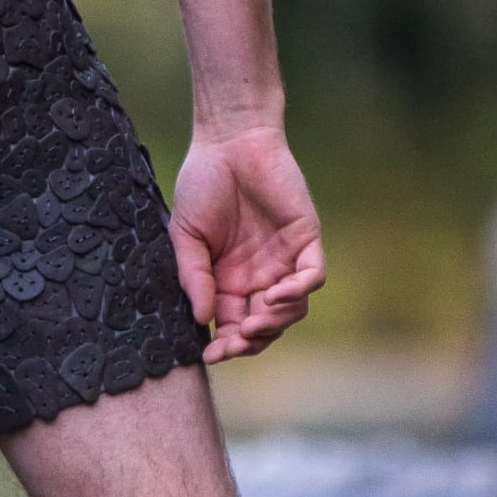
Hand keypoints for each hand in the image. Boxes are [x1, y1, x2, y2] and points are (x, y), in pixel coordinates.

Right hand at [169, 125, 325, 364]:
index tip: (209, 355)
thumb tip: (202, 320)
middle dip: (250, 342)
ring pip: (292, 310)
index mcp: (228, 278)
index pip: (233, 324)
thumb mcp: (186, 234)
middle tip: (234, 344)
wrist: (229, 140)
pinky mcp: (305, 240)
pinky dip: (297, 292)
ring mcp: (284, 258)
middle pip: (265, 325)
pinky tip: (276, 295)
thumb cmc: (203, 183)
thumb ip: (194, 276)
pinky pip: (311, 277)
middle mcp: (259, 274)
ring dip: (275, 323)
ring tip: (255, 322)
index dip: (225, 345)